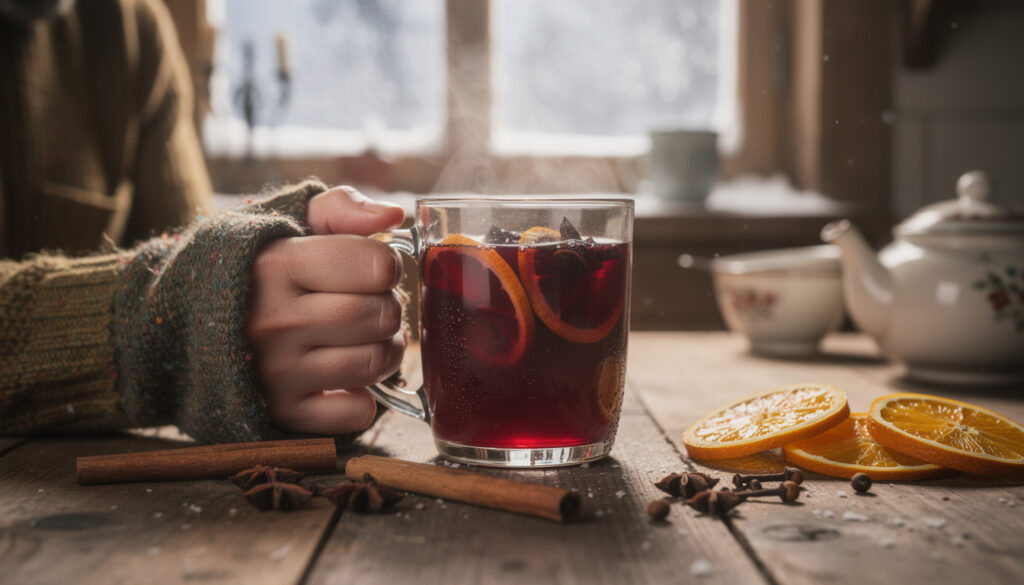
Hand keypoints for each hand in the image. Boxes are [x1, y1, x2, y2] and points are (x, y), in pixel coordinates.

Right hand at [249, 186, 406, 434]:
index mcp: (277, 264)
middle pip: (380, 315)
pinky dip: (362, 399)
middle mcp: (274, 320)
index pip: (376, 265)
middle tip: (372, 305)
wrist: (184, 325)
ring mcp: (276, 371)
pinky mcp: (281, 413)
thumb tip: (393, 216)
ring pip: (373, 362)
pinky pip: (355, 413)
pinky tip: (345, 377)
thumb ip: (341, 208)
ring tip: (367, 338)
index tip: (374, 269)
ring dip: (386, 351)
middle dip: (389, 308)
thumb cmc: (255, 267)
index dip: (387, 265)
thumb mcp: (288, 221)